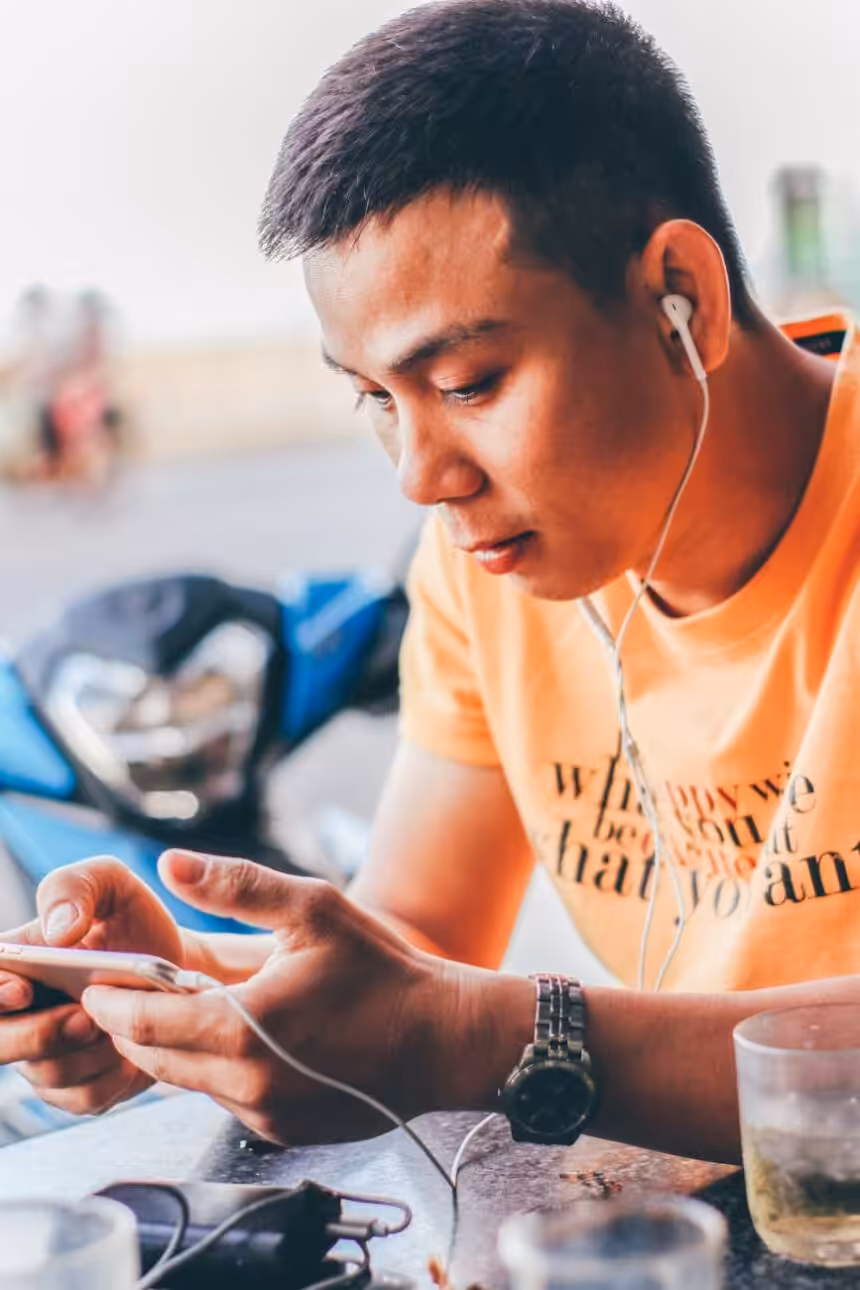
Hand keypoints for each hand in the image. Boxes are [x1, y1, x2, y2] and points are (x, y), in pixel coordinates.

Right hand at [0, 856, 187, 1114]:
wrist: (178, 963)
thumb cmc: (133, 919)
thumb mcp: (109, 882)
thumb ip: (75, 887)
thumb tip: (58, 931)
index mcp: (14, 962)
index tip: (22, 990)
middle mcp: (19, 1014)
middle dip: (36, 1036)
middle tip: (85, 1017)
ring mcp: (45, 1054)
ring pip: (45, 1076)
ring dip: (86, 1054)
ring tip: (118, 1025)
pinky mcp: (80, 1085)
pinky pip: (85, 1098)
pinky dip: (113, 1077)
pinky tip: (132, 1049)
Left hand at [82, 851, 532, 1143]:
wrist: (442, 1041)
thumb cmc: (382, 971)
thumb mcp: (313, 909)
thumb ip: (236, 885)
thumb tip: (171, 863)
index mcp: (242, 1028)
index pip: (143, 1023)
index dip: (111, 1001)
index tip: (95, 982)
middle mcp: (245, 1083)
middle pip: (154, 1060)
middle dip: (132, 1026)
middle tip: (122, 992)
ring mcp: (263, 1114)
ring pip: (188, 1083)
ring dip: (173, 1048)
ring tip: (175, 1008)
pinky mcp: (281, 1131)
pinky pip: (226, 1099)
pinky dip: (215, 1070)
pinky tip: (235, 1036)